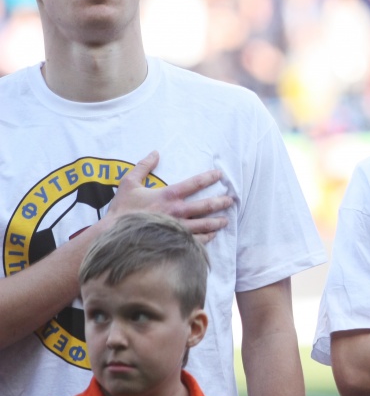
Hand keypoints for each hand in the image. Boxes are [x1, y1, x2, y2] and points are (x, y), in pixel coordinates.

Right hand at [106, 150, 232, 241]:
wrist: (114, 235)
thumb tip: (155, 152)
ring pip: (204, 225)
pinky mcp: (175, 242)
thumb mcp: (129, 183)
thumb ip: (143, 166)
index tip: (220, 175)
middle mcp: (177, 211)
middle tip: (230, 200)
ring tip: (225, 221)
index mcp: (168, 195)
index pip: (195, 183)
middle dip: (220, 202)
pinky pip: (196, 241)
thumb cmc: (121, 210)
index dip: (209, 177)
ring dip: (217, 222)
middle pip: (206, 205)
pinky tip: (212, 236)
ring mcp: (178, 228)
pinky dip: (206, 238)